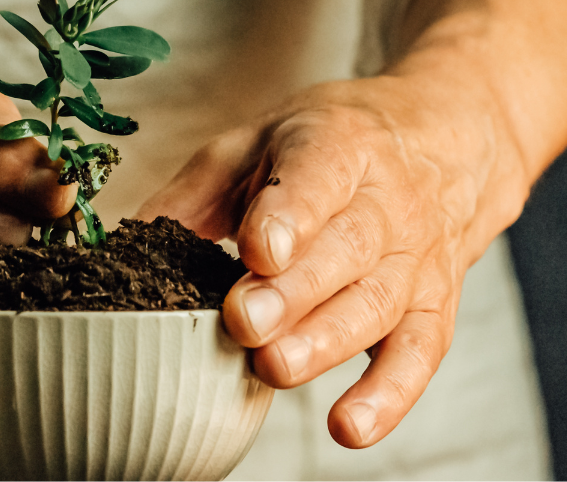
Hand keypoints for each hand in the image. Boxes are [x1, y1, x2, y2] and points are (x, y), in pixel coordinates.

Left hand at [139, 71, 528, 448]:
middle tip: (243, 322)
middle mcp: (387, 198)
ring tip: (274, 368)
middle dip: (294, 291)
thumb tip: (126, 244)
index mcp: (339, 143)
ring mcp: (416, 255)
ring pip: (377, 302)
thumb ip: (196, 191)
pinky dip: (388, 395)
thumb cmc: (330, 143)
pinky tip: (348, 426)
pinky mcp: (434, 304)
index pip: (320, 175)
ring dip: (327, 342)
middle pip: (347, 247)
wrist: (440, 141)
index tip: (256, 249)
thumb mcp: (258, 141)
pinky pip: (420, 353)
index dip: (290, 214)